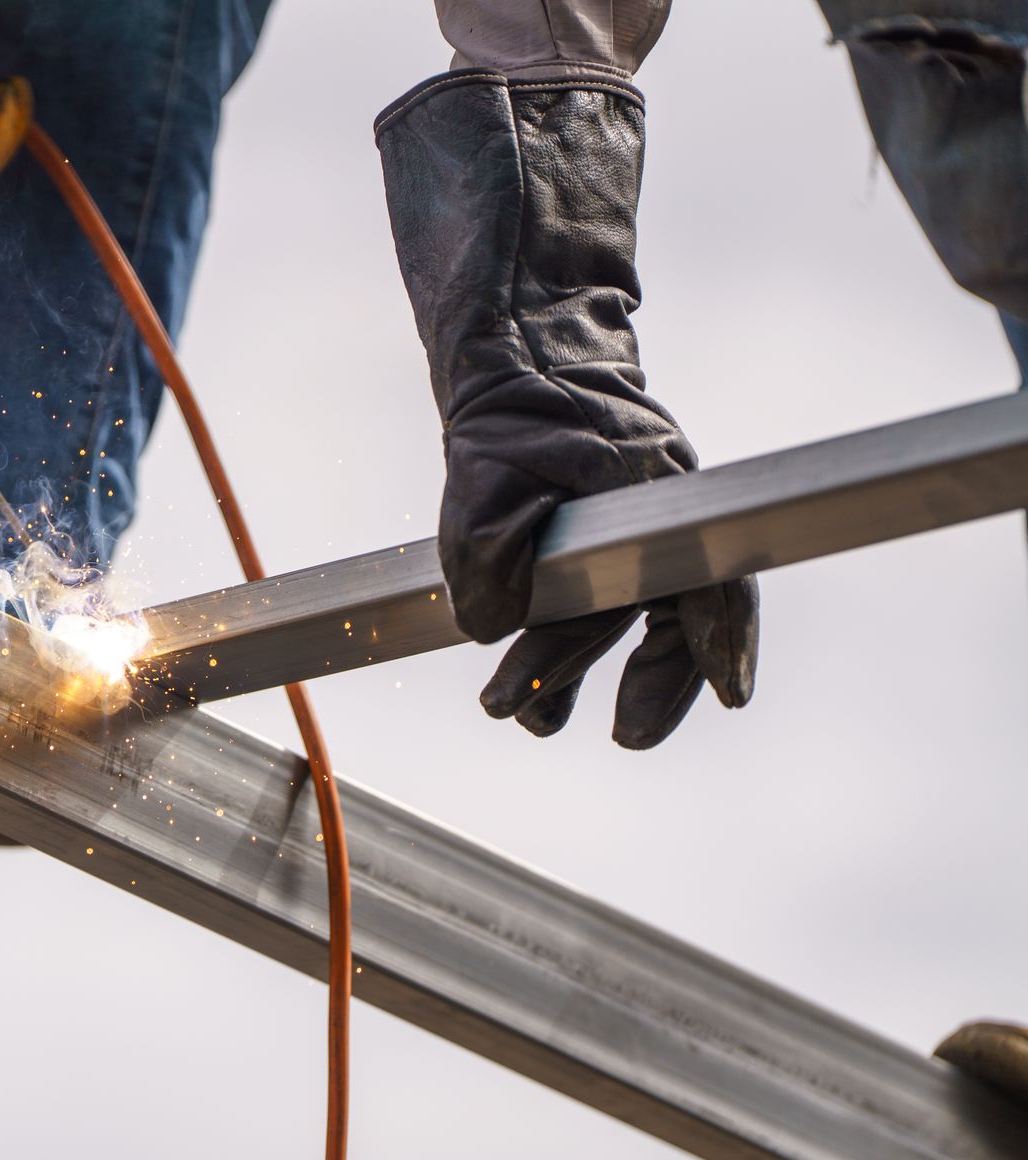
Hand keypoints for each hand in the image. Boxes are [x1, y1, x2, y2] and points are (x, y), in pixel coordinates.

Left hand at [440, 409, 758, 749]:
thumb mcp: (484, 481)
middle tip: (623, 738)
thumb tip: (490, 630)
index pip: (713, 575)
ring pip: (622, 622)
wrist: (511, 366)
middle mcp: (656, 517)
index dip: (727, 639)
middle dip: (646, 684)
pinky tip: (542, 697)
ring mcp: (629, 533)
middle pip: (667, 615)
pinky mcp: (595, 547)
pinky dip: (573, 653)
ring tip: (534, 721)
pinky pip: (598, 612)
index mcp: (653, 492)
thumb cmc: (510, 414)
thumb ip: (487, 557)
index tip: (732, 693)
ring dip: (580, 675)